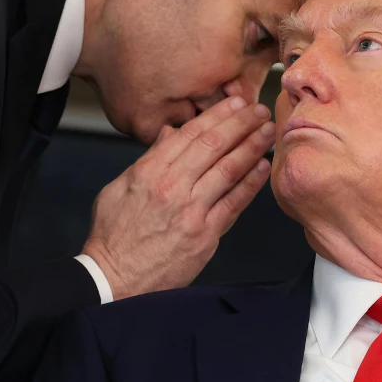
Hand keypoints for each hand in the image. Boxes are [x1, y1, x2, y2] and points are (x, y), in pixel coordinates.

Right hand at [82, 97, 274, 299]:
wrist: (114, 278)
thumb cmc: (113, 236)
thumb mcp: (119, 188)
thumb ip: (148, 160)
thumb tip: (170, 134)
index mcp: (148, 172)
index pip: (189, 134)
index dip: (216, 115)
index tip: (234, 103)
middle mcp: (171, 187)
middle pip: (214, 145)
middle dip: (241, 123)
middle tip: (258, 110)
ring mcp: (191, 211)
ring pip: (228, 169)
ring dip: (252, 147)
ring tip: (268, 132)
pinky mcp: (205, 235)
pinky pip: (234, 203)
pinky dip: (250, 183)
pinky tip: (262, 167)